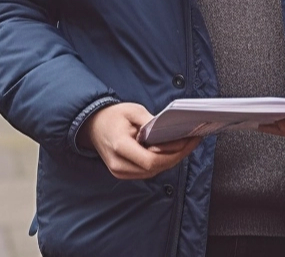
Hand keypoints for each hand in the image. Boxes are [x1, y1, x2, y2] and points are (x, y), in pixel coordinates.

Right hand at [78, 102, 200, 179]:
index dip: (172, 153)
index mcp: (120, 147)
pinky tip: (172, 151)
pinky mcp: (124, 173)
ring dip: (171, 160)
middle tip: (192, 142)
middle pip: (155, 168)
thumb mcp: (133, 111)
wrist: (93, 126)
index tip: (187, 141)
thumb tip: (170, 132)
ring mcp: (120, 171)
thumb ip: (151, 123)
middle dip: (177, 156)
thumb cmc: (113, 116)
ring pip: (153, 173)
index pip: (151, 160)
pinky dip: (161, 162)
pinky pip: (147, 172)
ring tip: (186, 145)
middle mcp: (119, 164)